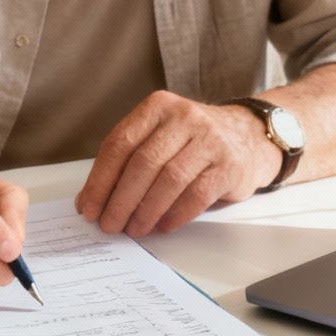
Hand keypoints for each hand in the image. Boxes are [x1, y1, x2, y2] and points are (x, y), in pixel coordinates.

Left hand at [77, 92, 280, 237]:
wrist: (247, 137)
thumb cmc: (192, 142)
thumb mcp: (159, 137)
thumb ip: (126, 162)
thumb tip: (89, 200)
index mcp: (158, 107)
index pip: (120, 143)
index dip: (100, 180)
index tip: (89, 207)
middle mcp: (184, 117)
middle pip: (143, 163)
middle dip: (120, 200)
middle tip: (109, 224)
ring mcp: (210, 139)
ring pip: (169, 180)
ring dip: (146, 211)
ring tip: (134, 229)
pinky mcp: (229, 165)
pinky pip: (196, 195)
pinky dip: (175, 215)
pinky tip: (162, 226)